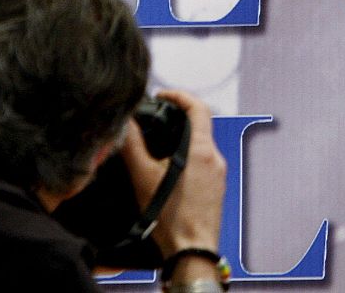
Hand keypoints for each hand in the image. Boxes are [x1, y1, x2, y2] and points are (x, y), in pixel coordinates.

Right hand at [120, 90, 225, 256]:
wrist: (191, 249)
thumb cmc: (171, 218)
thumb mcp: (144, 178)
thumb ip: (134, 146)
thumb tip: (126, 124)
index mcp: (202, 150)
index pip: (198, 107)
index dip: (180, 95)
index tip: (163, 95)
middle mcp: (215, 158)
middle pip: (200, 125)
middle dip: (178, 119)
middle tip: (157, 117)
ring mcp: (219, 173)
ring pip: (201, 145)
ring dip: (181, 140)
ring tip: (158, 146)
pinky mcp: (216, 187)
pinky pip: (203, 163)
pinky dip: (187, 158)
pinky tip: (169, 171)